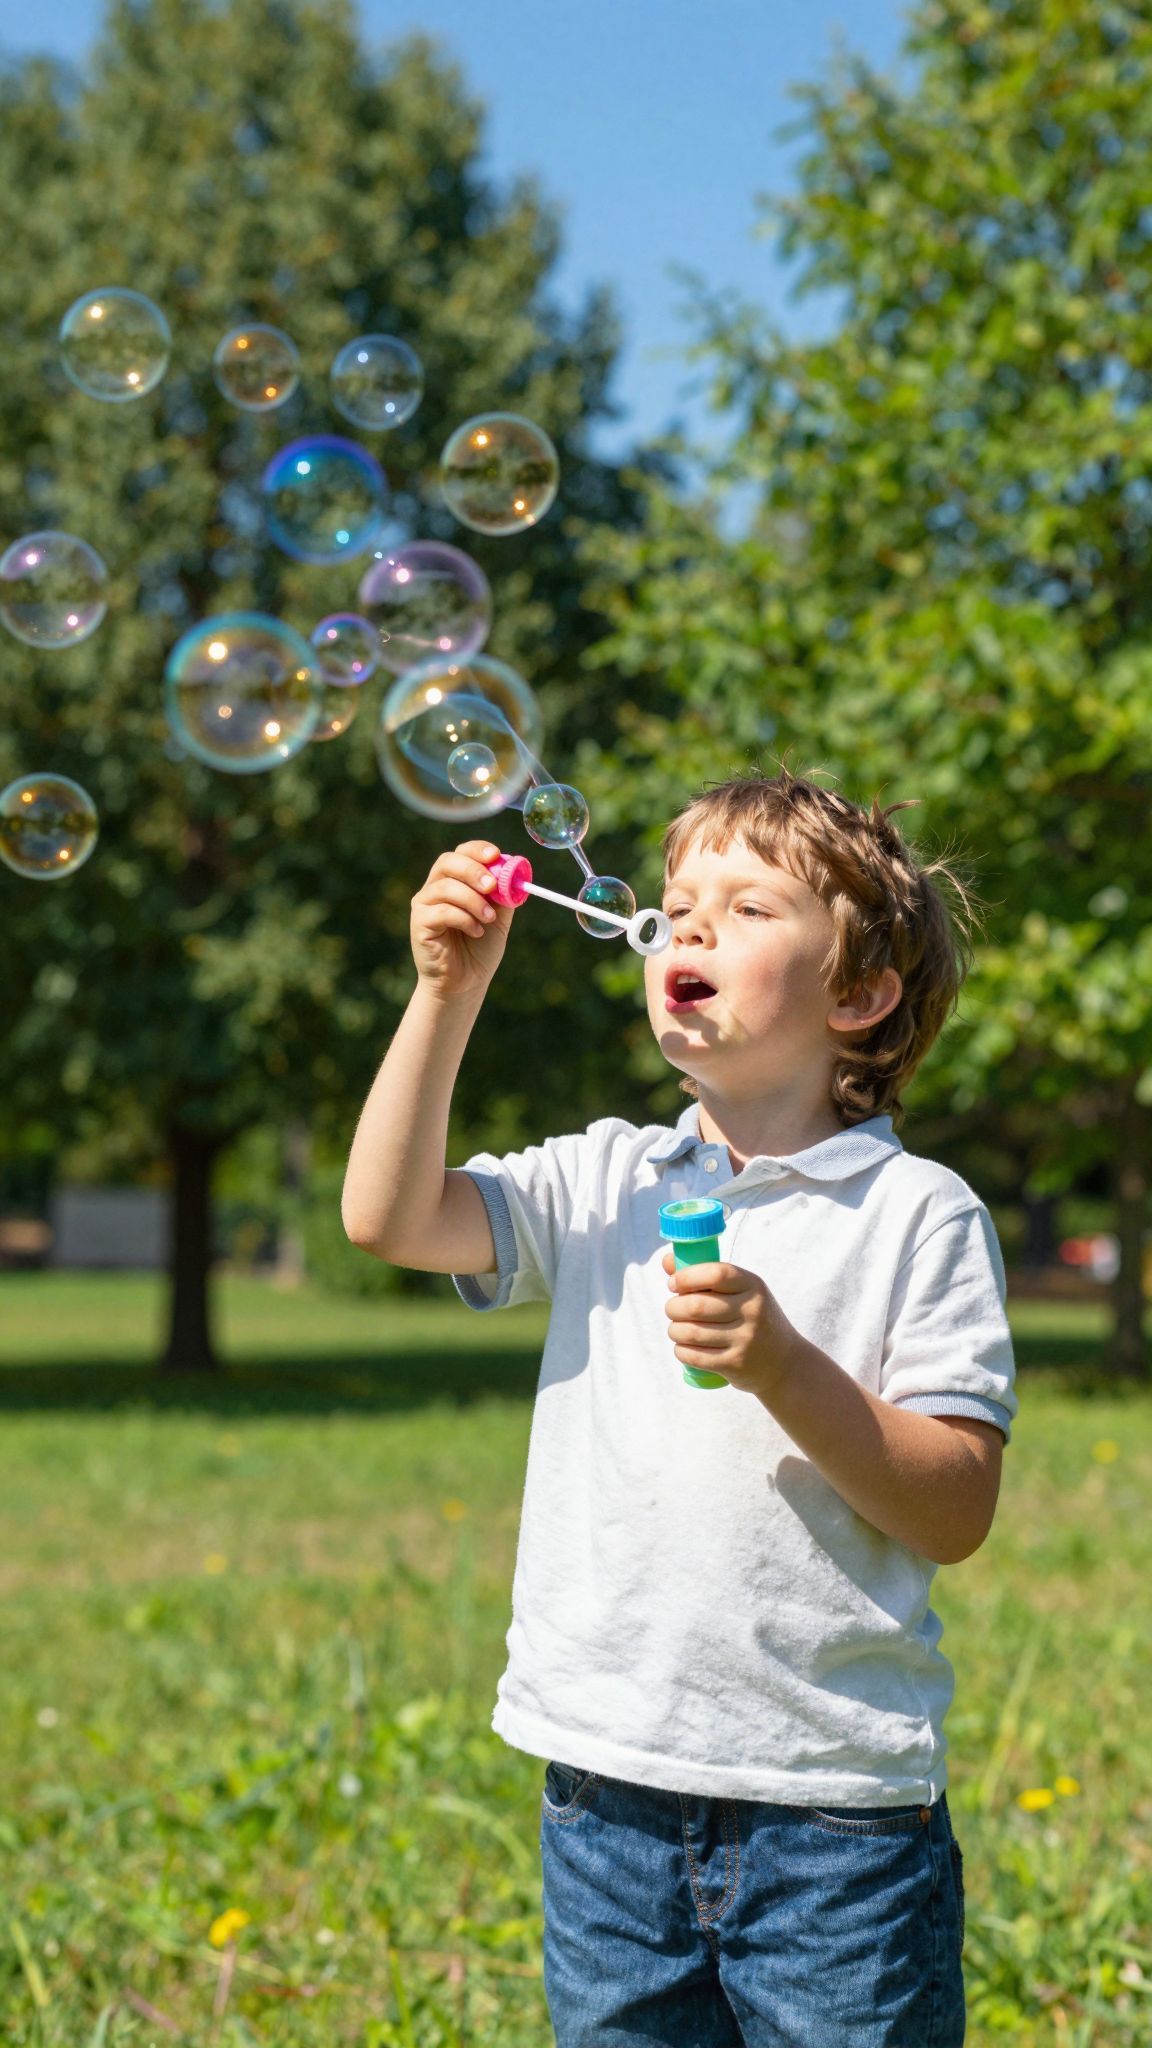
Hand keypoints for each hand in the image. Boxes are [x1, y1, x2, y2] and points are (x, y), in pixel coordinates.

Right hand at [411, 841, 514, 1002]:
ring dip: (474, 901)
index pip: (461, 853)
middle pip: (448, 862)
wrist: (466, 982)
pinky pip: (442, 911)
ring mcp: (424, 905)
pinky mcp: (419, 923)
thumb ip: (504, 893)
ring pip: (446, 887)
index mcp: (455, 880)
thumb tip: (512, 870)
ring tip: (489, 919)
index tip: (496, 855)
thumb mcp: (499, 916)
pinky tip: (476, 931)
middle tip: (492, 886)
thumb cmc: (480, 948)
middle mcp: (435, 888)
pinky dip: (464, 919)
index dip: (477, 849)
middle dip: (473, 870)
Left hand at [662, 1248, 801, 1401]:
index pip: (716, 1273)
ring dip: (674, 1330)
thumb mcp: (741, 1292)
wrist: (784, 1363)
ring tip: (677, 1328)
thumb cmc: (753, 1319)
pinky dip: (681, 1350)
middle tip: (672, 1309)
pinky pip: (694, 1356)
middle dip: (673, 1307)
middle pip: (696, 1305)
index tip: (674, 1283)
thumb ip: (705, 1275)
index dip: (687, 1277)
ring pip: (691, 1332)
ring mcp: (745, 1339)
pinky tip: (683, 1346)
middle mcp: (752, 1311)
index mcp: (753, 1286)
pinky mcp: (735, 1364)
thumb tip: (667, 1261)